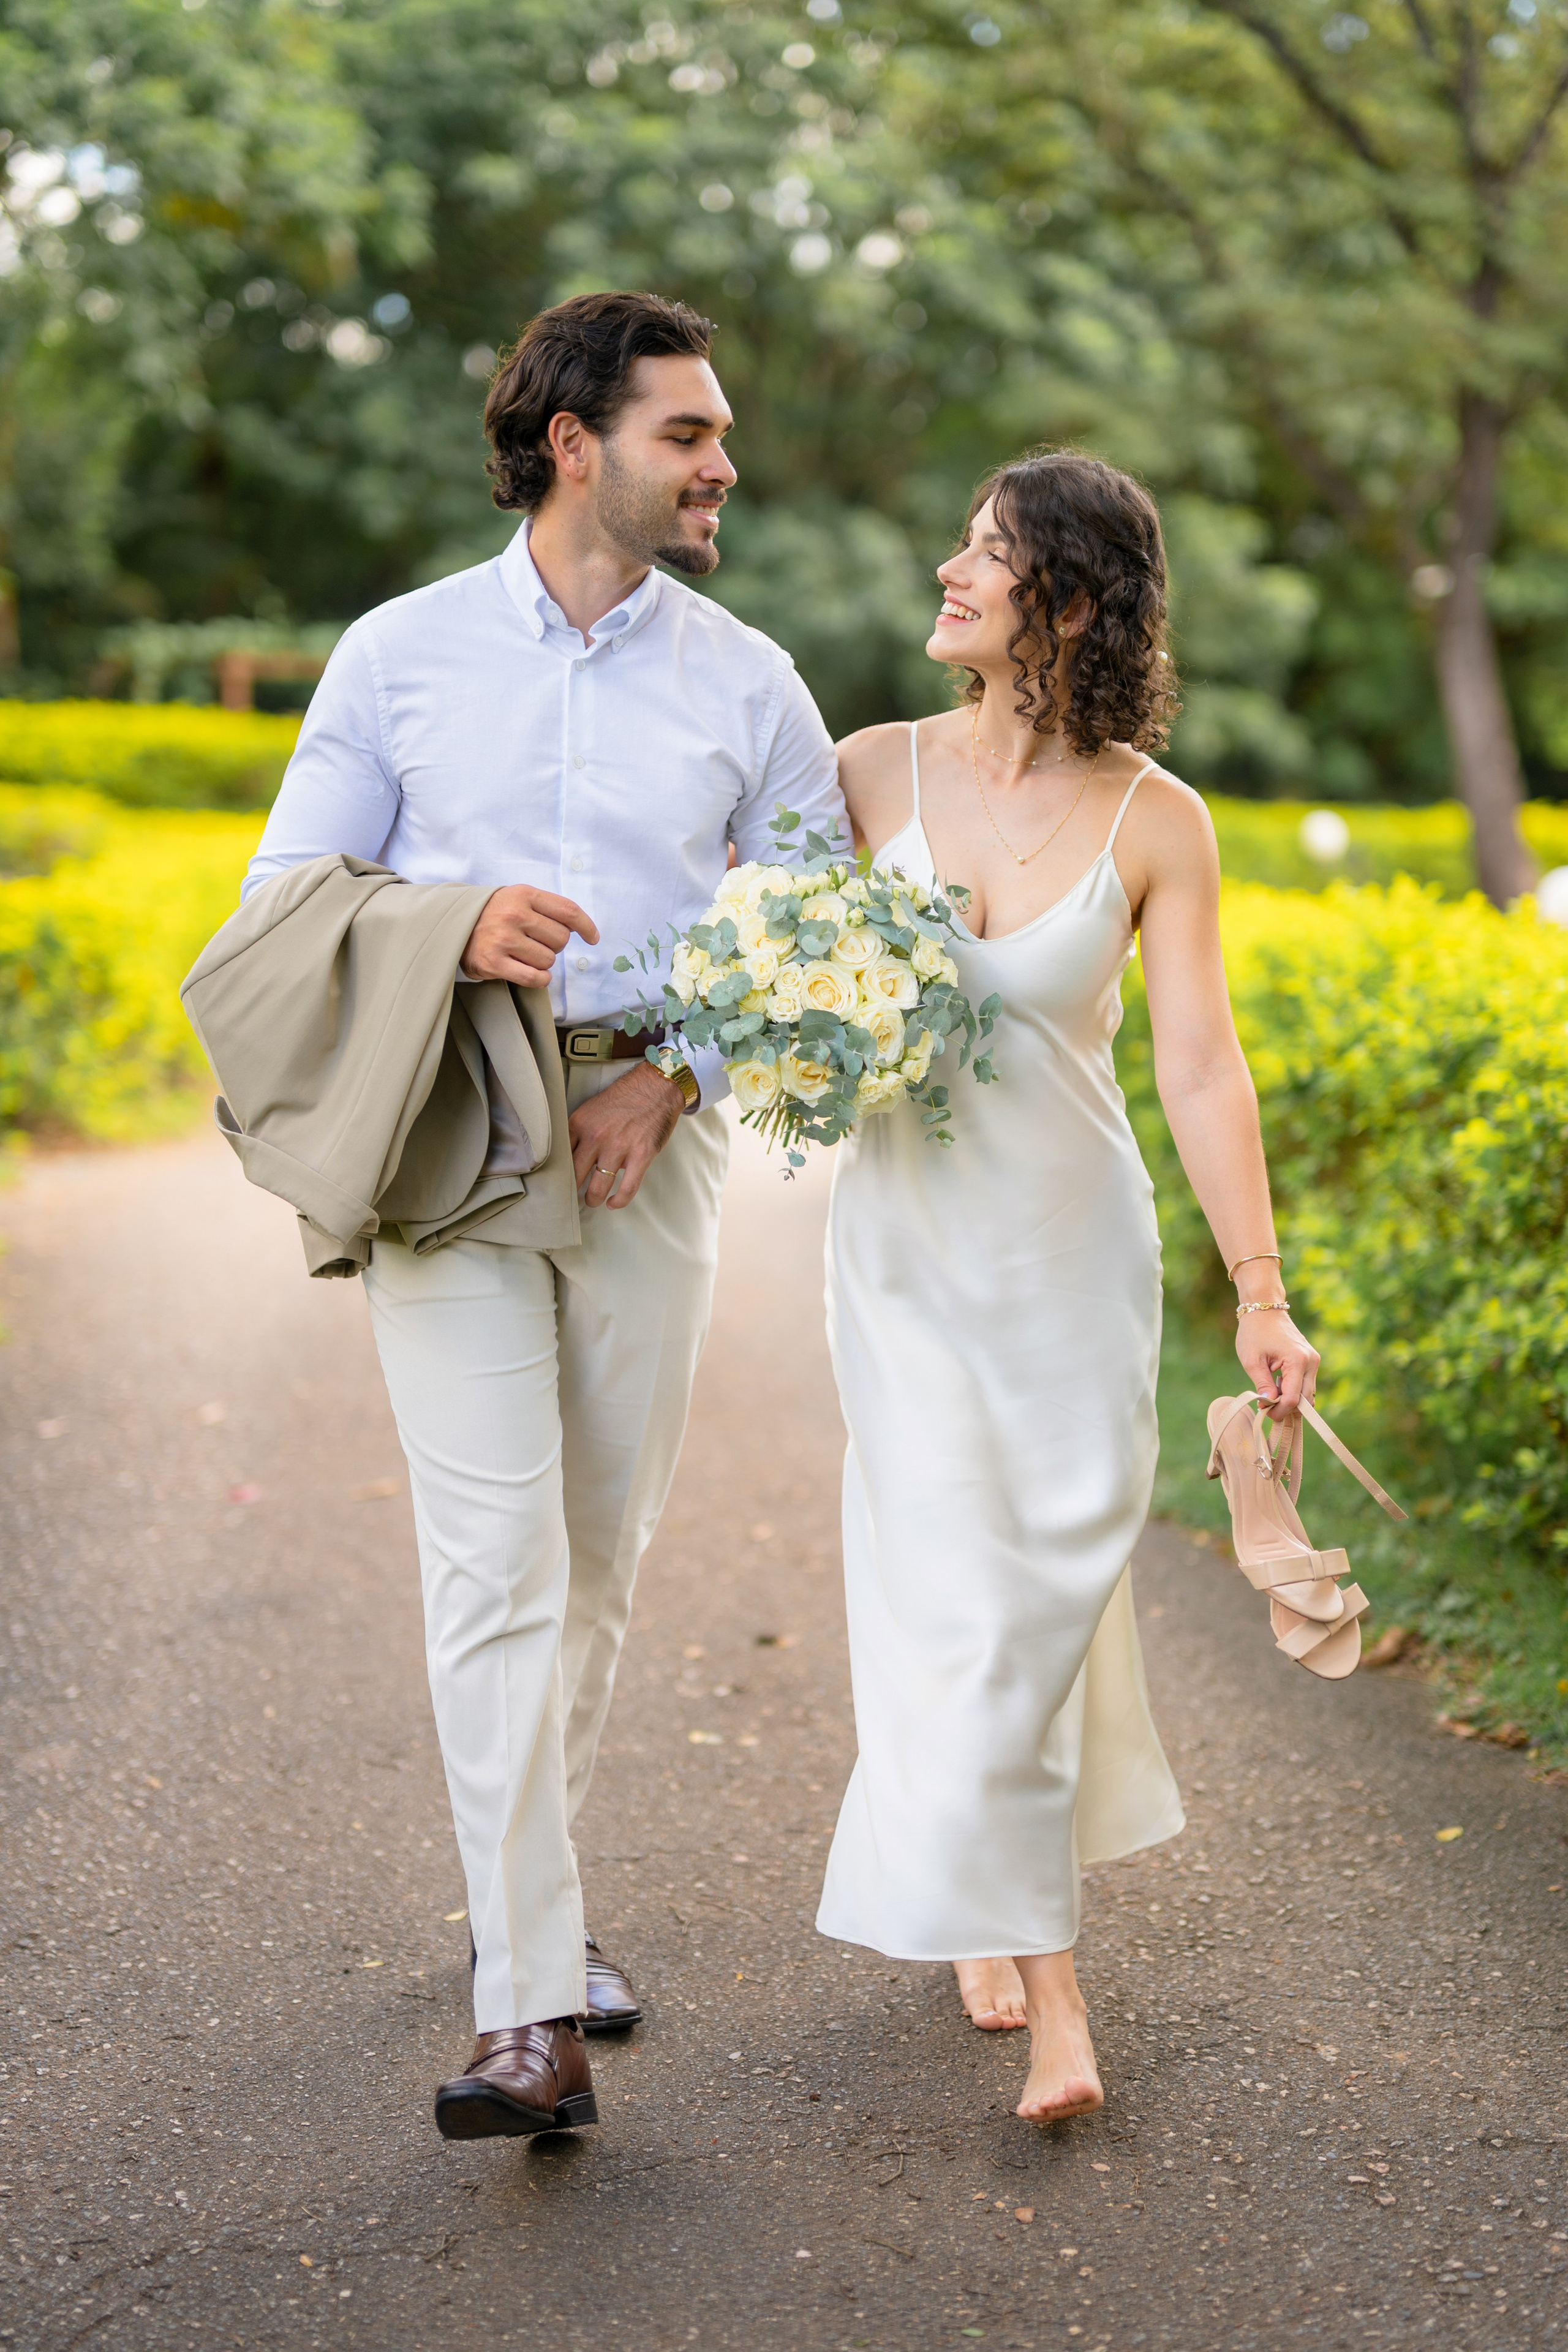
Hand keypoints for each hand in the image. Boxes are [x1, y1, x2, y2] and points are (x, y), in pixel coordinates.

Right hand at [461, 884, 597, 985]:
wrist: (454, 926)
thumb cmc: (494, 914)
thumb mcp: (518, 898)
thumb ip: (547, 907)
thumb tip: (579, 927)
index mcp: (523, 895)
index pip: (568, 911)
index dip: (586, 926)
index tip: (593, 938)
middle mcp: (514, 915)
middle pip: (561, 939)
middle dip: (555, 945)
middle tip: (535, 942)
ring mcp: (503, 939)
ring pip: (549, 960)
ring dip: (543, 961)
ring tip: (524, 953)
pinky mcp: (494, 963)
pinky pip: (535, 978)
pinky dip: (539, 978)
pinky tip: (531, 972)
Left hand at [569, 1063, 684, 1208]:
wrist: (656, 1086)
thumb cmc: (624, 1098)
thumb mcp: (591, 1109)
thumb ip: (579, 1131)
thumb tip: (569, 1156)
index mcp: (579, 1124)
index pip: (560, 1156)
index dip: (559, 1172)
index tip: (559, 1181)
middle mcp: (596, 1137)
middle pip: (575, 1176)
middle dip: (573, 1191)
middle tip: (574, 1195)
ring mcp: (618, 1148)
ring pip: (598, 1187)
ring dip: (594, 1198)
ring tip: (593, 1200)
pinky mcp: (641, 1156)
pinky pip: (627, 1189)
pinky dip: (619, 1201)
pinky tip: (613, 1204)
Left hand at [1236, 1309, 1319, 1416]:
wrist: (1264, 1308)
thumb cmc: (1255, 1332)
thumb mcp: (1252, 1360)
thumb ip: (1262, 1385)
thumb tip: (1268, 1406)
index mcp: (1297, 1361)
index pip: (1293, 1399)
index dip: (1278, 1411)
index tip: (1263, 1411)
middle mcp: (1311, 1362)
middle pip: (1305, 1400)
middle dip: (1286, 1409)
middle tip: (1266, 1408)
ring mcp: (1313, 1361)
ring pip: (1308, 1394)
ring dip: (1291, 1400)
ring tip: (1270, 1393)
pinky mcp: (1311, 1360)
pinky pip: (1306, 1384)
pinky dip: (1294, 1390)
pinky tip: (1277, 1384)